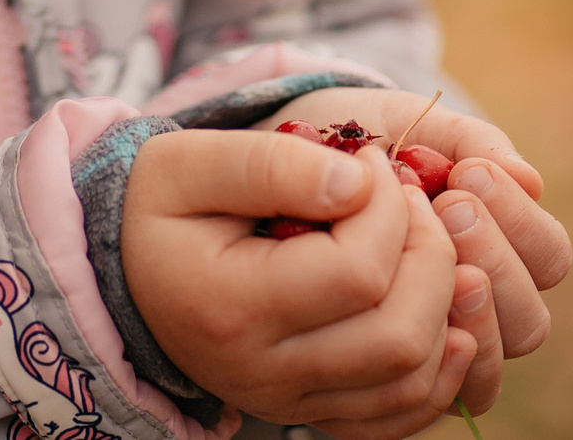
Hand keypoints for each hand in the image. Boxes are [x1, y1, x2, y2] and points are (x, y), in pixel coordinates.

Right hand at [122, 129, 488, 434]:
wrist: (129, 271)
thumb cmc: (160, 206)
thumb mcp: (189, 161)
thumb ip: (271, 163)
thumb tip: (360, 183)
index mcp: (230, 308)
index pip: (357, 274)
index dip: (388, 210)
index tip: (372, 163)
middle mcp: (262, 373)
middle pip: (399, 335)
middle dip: (430, 254)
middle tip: (411, 200)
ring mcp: (291, 402)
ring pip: (412, 378)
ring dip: (442, 304)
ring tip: (420, 241)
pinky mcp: (313, 412)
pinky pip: (403, 412)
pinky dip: (438, 364)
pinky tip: (437, 308)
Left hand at [283, 87, 572, 367]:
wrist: (293, 170)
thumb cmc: (365, 146)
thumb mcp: (412, 127)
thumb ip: (469, 142)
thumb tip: (529, 180)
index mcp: (506, 244)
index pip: (548, 255)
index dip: (519, 219)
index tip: (469, 173)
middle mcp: (486, 304)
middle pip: (529, 319)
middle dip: (495, 259)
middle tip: (450, 207)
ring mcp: (446, 343)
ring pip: (492, 359)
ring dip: (468, 309)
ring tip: (430, 253)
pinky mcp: (400, 373)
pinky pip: (436, 397)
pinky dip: (428, 360)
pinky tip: (394, 307)